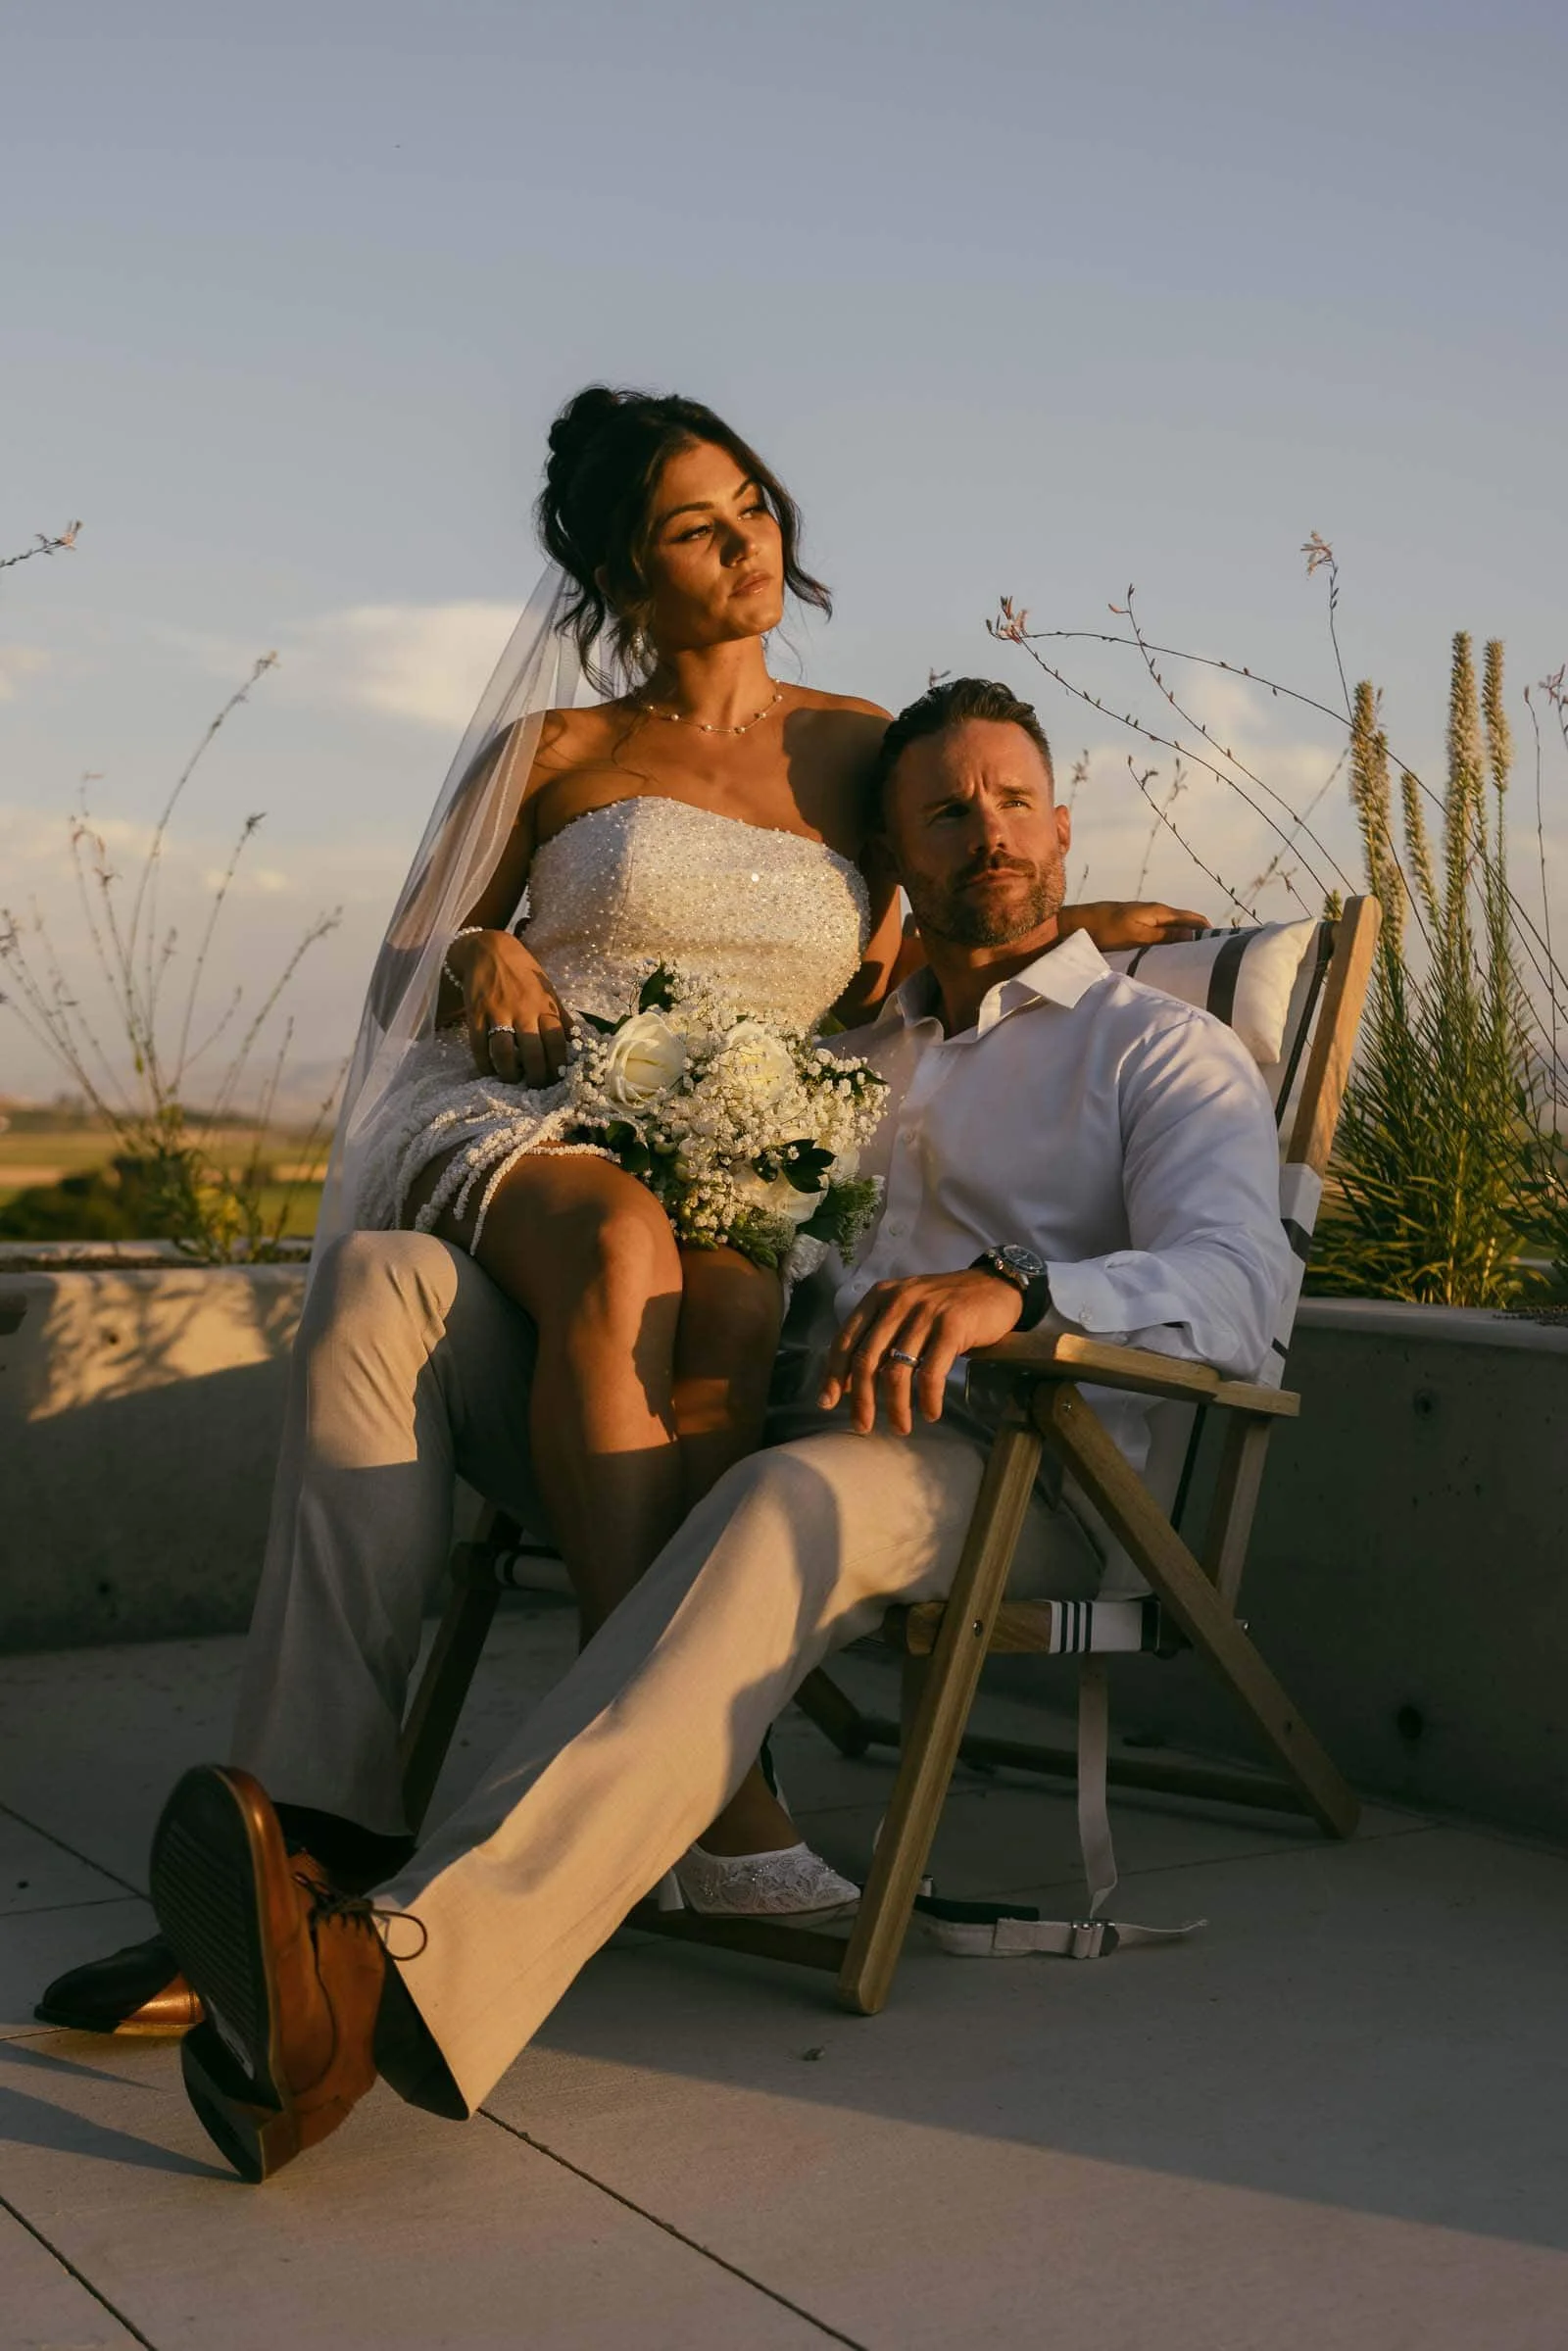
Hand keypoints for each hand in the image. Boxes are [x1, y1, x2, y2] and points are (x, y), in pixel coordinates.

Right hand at [446, 929, 570, 1084]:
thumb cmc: (523, 972)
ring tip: (512, 1080)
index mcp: (544, 1006)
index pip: (558, 1042)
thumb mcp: (548, 989)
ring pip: (505, 1052)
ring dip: (509, 1073)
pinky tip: (489, 1069)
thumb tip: (577, 1041)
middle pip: (533, 1052)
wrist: (490, 950)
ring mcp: (498, 1012)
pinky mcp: (476, 1014)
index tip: (558, 1079)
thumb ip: (560, 1015)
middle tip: (536, 1086)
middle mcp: (524, 1010)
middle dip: (536, 1076)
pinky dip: (484, 1063)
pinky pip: (479, 1045)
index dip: (559, 1065)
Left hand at [818, 1269, 1023, 1435]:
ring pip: (897, 1371)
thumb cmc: (945, 1305)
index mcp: (879, 1297)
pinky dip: (928, 1399)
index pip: (845, 1340)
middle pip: (866, 1359)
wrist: (994, 1286)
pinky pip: (931, 1373)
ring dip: (896, 1407)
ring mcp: (924, 1313)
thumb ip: (879, 1336)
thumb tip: (850, 1384)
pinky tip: (931, 1413)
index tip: (827, 1403)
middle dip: (862, 1399)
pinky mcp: (952, 1327)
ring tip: (901, 1428)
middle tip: (863, 1426)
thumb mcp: (905, 1310)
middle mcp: (897, 1302)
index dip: (833, 1375)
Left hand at [1060, 899, 1210, 949]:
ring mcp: (1145, 918)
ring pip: (1173, 928)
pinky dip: (1171, 941)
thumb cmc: (1104, 930)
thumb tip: (1192, 936)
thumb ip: (1163, 936)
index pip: (1192, 919)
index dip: (1208, 929)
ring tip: (1198, 958)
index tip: (1225, 942)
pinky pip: (1161, 932)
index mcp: (1158, 911)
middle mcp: (1155, 912)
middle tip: (1215, 955)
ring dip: (1185, 940)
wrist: (1076, 923)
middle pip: (1185, 923)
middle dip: (1200, 936)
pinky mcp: (1136, 926)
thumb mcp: (1136, 936)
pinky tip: (1172, 953)